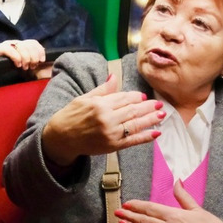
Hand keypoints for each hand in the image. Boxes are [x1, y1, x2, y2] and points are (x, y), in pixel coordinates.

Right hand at [0, 38, 45, 69]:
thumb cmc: (2, 64)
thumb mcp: (18, 62)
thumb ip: (27, 60)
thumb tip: (39, 62)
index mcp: (20, 45)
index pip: (33, 43)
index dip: (40, 51)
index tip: (42, 60)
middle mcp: (14, 42)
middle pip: (29, 45)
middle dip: (34, 56)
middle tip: (32, 66)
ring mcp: (7, 44)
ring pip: (21, 47)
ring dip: (26, 58)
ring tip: (25, 67)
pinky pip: (10, 50)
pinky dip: (16, 57)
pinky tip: (17, 65)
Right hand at [41, 73, 164, 166]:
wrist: (61, 138)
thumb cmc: (70, 116)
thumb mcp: (84, 99)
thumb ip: (102, 90)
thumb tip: (114, 77)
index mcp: (99, 104)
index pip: (123, 98)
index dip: (135, 97)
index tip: (143, 96)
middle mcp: (106, 118)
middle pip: (132, 110)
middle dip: (147, 106)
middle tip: (159, 103)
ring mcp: (110, 133)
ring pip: (136, 124)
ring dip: (151, 119)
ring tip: (162, 114)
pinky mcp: (112, 146)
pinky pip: (133, 140)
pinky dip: (145, 137)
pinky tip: (156, 133)